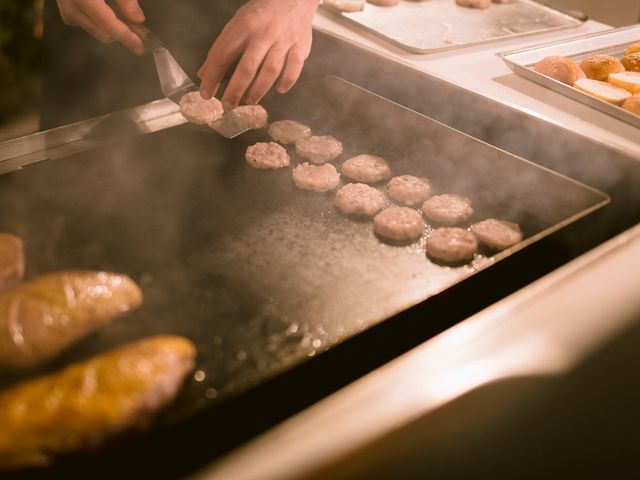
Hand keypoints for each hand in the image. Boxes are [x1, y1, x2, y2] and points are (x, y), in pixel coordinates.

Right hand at [56, 0, 145, 54]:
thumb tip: (137, 20)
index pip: (107, 23)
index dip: (125, 36)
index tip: (139, 47)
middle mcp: (72, 8)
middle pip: (103, 33)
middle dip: (120, 33)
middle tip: (135, 27)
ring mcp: (67, 13)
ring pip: (97, 32)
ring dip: (110, 28)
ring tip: (119, 14)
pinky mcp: (67, 16)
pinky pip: (90, 27)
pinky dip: (101, 23)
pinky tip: (104, 9)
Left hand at [198, 0, 319, 108]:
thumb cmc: (261, 14)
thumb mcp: (237, 24)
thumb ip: (221, 48)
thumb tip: (204, 74)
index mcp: (243, 26)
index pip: (223, 55)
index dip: (213, 77)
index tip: (206, 94)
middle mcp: (263, 34)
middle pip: (247, 67)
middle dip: (235, 90)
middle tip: (228, 105)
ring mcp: (284, 40)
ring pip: (270, 71)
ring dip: (258, 90)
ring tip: (249, 101)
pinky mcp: (301, 46)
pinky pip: (294, 69)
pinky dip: (286, 82)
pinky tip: (278, 90)